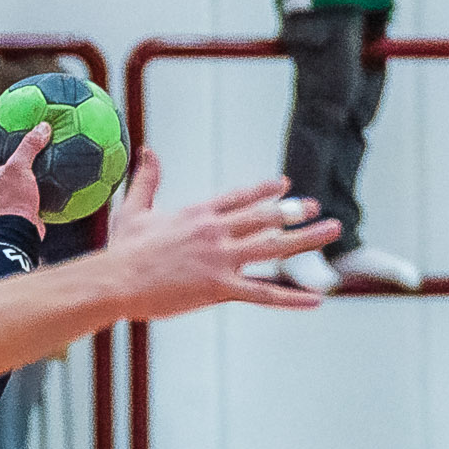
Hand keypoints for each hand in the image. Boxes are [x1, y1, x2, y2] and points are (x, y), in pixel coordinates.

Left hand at [0, 118, 51, 230]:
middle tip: (7, 137)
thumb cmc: (13, 199)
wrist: (18, 234)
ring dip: (8, 169)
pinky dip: (22, 184)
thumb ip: (30, 145)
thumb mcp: (21, 168)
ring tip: (23, 158)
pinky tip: (37, 179)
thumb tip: (43, 127)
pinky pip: (12, 192)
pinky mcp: (4, 212)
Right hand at [97, 152, 336, 315]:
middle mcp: (217, 232)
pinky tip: (315, 299)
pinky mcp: (220, 287)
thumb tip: (147, 149)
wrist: (116, 281)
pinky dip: (291, 298)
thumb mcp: (133, 209)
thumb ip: (147, 179)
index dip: (264, 191)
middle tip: (317, 208)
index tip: (285, 185)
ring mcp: (222, 259)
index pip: (240, 198)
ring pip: (274, 248)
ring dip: (307, 239)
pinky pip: (264, 294)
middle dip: (295, 212)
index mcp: (199, 214)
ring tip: (333, 230)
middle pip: (265, 218)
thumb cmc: (122, 250)